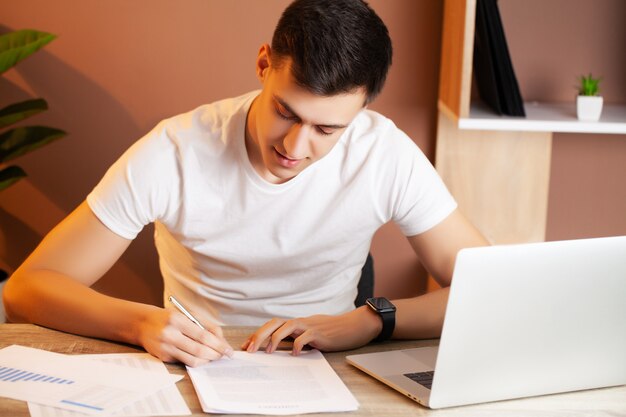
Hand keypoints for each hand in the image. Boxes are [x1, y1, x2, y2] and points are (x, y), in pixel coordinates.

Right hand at [137, 305, 233, 366]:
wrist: (144, 324)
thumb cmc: (170, 318)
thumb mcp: (187, 315)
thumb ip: (206, 325)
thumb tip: (222, 341)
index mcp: (178, 320)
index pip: (203, 336)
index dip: (218, 345)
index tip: (228, 350)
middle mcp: (170, 334)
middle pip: (199, 349)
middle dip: (215, 354)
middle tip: (224, 355)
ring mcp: (165, 347)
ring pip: (192, 360)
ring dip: (207, 360)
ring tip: (214, 356)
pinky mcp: (163, 357)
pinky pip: (185, 362)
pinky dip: (196, 361)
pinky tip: (202, 357)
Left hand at [241, 306, 381, 354]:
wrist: (353, 326)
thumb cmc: (332, 332)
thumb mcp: (310, 334)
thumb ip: (297, 338)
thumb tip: (280, 349)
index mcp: (296, 324)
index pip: (272, 325)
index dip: (258, 334)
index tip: (246, 346)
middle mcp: (300, 322)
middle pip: (275, 323)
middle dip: (260, 335)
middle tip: (250, 349)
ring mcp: (310, 326)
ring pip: (287, 326)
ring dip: (275, 338)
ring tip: (268, 351)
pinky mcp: (320, 333)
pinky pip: (306, 336)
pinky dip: (299, 344)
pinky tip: (295, 353)